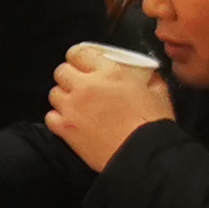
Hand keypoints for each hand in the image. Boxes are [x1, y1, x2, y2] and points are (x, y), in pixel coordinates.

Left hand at [45, 54, 174, 172]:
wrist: (142, 155)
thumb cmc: (152, 126)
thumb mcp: (158, 92)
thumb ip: (148, 77)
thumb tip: (146, 74)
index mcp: (110, 72)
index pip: (79, 52)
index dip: (79, 57)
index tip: (81, 62)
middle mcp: (87, 86)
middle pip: (62, 71)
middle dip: (70, 76)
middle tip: (80, 84)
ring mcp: (73, 107)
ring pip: (54, 93)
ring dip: (64, 97)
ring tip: (77, 104)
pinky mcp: (66, 128)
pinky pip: (50, 116)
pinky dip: (58, 118)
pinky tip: (71, 120)